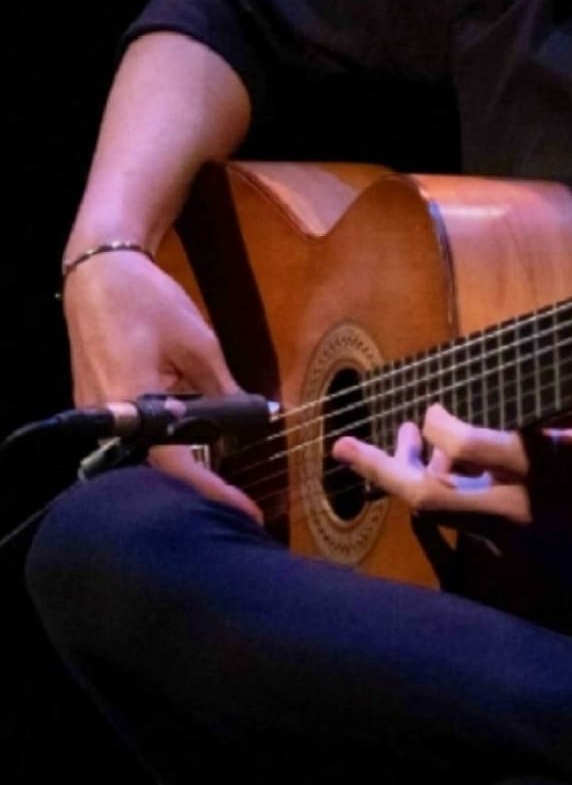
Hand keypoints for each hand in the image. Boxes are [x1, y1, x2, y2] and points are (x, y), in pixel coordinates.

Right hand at [62, 249, 261, 522]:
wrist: (101, 274)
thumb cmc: (149, 303)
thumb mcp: (199, 345)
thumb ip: (225, 388)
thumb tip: (260, 416)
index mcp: (130, 406)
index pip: (173, 465)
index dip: (210, 490)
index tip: (244, 511)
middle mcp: (107, 421)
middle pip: (153, 471)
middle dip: (195, 489)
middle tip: (234, 504)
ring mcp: (98, 416)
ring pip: (143, 457)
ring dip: (180, 469)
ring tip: (219, 486)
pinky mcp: (98, 408)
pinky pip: (132, 439)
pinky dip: (164, 447)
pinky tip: (192, 450)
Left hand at [332, 390, 571, 553]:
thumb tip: (554, 347)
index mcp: (537, 467)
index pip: (466, 447)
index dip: (438, 424)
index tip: (433, 408)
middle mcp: (510, 502)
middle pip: (429, 495)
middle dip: (382, 468)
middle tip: (342, 447)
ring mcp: (504, 529)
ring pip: (436, 512)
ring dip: (402, 477)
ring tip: (384, 445)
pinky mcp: (505, 544)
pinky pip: (453, 519)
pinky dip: (431, 490)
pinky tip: (424, 468)